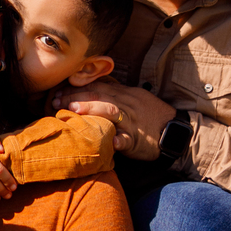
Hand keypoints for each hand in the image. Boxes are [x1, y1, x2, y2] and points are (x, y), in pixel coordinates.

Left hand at [50, 79, 175, 160]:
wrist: (175, 131)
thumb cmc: (151, 116)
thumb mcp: (133, 99)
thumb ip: (114, 94)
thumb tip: (91, 90)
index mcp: (124, 94)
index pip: (97, 87)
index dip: (76, 88)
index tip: (58, 92)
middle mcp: (127, 104)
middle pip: (99, 96)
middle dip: (75, 97)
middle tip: (55, 101)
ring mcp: (132, 121)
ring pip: (111, 111)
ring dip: (92, 109)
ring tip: (74, 111)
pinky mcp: (138, 139)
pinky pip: (128, 139)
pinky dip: (118, 141)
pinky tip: (109, 143)